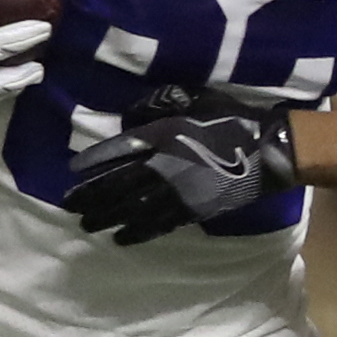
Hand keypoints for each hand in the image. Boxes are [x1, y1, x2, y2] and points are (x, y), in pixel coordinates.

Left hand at [64, 88, 299, 244]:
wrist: (266, 150)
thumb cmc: (231, 119)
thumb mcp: (195, 98)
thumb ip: (161, 103)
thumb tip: (131, 114)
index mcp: (162, 135)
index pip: (119, 149)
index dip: (94, 161)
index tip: (73, 170)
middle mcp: (163, 166)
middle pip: (118, 184)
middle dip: (92, 195)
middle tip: (70, 206)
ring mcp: (176, 191)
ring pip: (132, 208)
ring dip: (107, 217)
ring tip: (88, 224)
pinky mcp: (191, 210)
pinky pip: (157, 225)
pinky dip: (136, 233)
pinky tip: (121, 238)